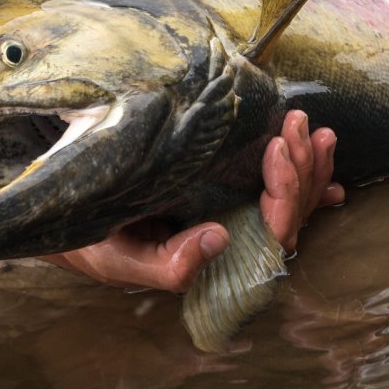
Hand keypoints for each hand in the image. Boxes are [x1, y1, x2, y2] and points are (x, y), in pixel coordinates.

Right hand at [41, 110, 341, 291]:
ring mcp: (236, 209)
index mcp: (220, 260)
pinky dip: (305, 168)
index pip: (273, 234)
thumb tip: (220, 239)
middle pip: (292, 211)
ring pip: (292, 195)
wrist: (68, 205)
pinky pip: (277, 181)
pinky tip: (321, 149)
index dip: (285, 193)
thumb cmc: (96, 239)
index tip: (273, 148)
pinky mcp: (228, 185)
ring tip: (311, 128)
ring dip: (308, 162)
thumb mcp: (121, 259)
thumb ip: (170, 265)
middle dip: (302, 168)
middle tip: (295, 123)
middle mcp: (237, 237)